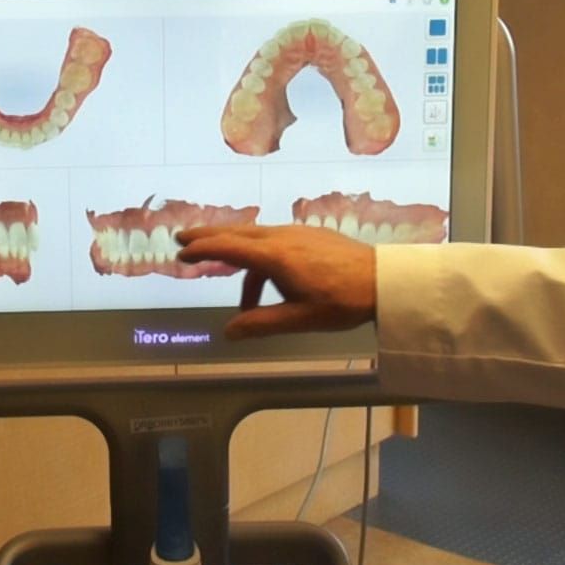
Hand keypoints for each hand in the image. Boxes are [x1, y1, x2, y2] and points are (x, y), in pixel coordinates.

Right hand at [176, 225, 376, 338]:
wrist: (382, 280)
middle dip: (209, 236)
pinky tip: (269, 280)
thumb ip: (261, 324)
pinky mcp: (309, 235)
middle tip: (184, 240)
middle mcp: (281, 237)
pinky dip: (258, 254)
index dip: (202, 248)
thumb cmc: (342, 302)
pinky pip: (273, 240)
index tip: (181, 251)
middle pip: (237, 233)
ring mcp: (296, 233)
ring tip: (238, 290)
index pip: (228, 247)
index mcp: (275, 256)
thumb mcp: (299, 319)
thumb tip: (228, 332)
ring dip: (237, 252)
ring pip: (256, 236)